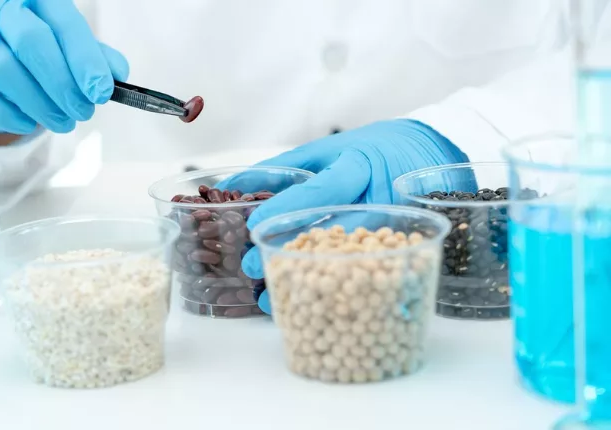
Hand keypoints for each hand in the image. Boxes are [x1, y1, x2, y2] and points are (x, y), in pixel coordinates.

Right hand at [0, 0, 128, 135]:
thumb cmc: (46, 52)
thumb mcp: (74, 48)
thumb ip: (98, 59)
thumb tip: (117, 76)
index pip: (62, 23)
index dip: (85, 59)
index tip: (102, 92)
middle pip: (30, 42)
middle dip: (62, 84)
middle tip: (83, 111)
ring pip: (3, 72)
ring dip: (39, 105)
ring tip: (63, 121)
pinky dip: (7, 116)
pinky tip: (29, 122)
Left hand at [244, 119, 469, 313]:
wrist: (432, 154)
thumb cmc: (375, 149)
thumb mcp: (330, 148)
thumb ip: (283, 168)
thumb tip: (233, 187)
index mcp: (361, 167)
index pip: (322, 189)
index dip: (289, 207)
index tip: (255, 225)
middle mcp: (378, 199)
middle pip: (334, 233)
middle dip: (290, 253)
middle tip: (252, 268)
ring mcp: (392, 229)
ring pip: (347, 260)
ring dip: (307, 281)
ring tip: (269, 297)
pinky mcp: (401, 250)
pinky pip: (364, 273)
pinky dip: (332, 289)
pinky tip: (303, 302)